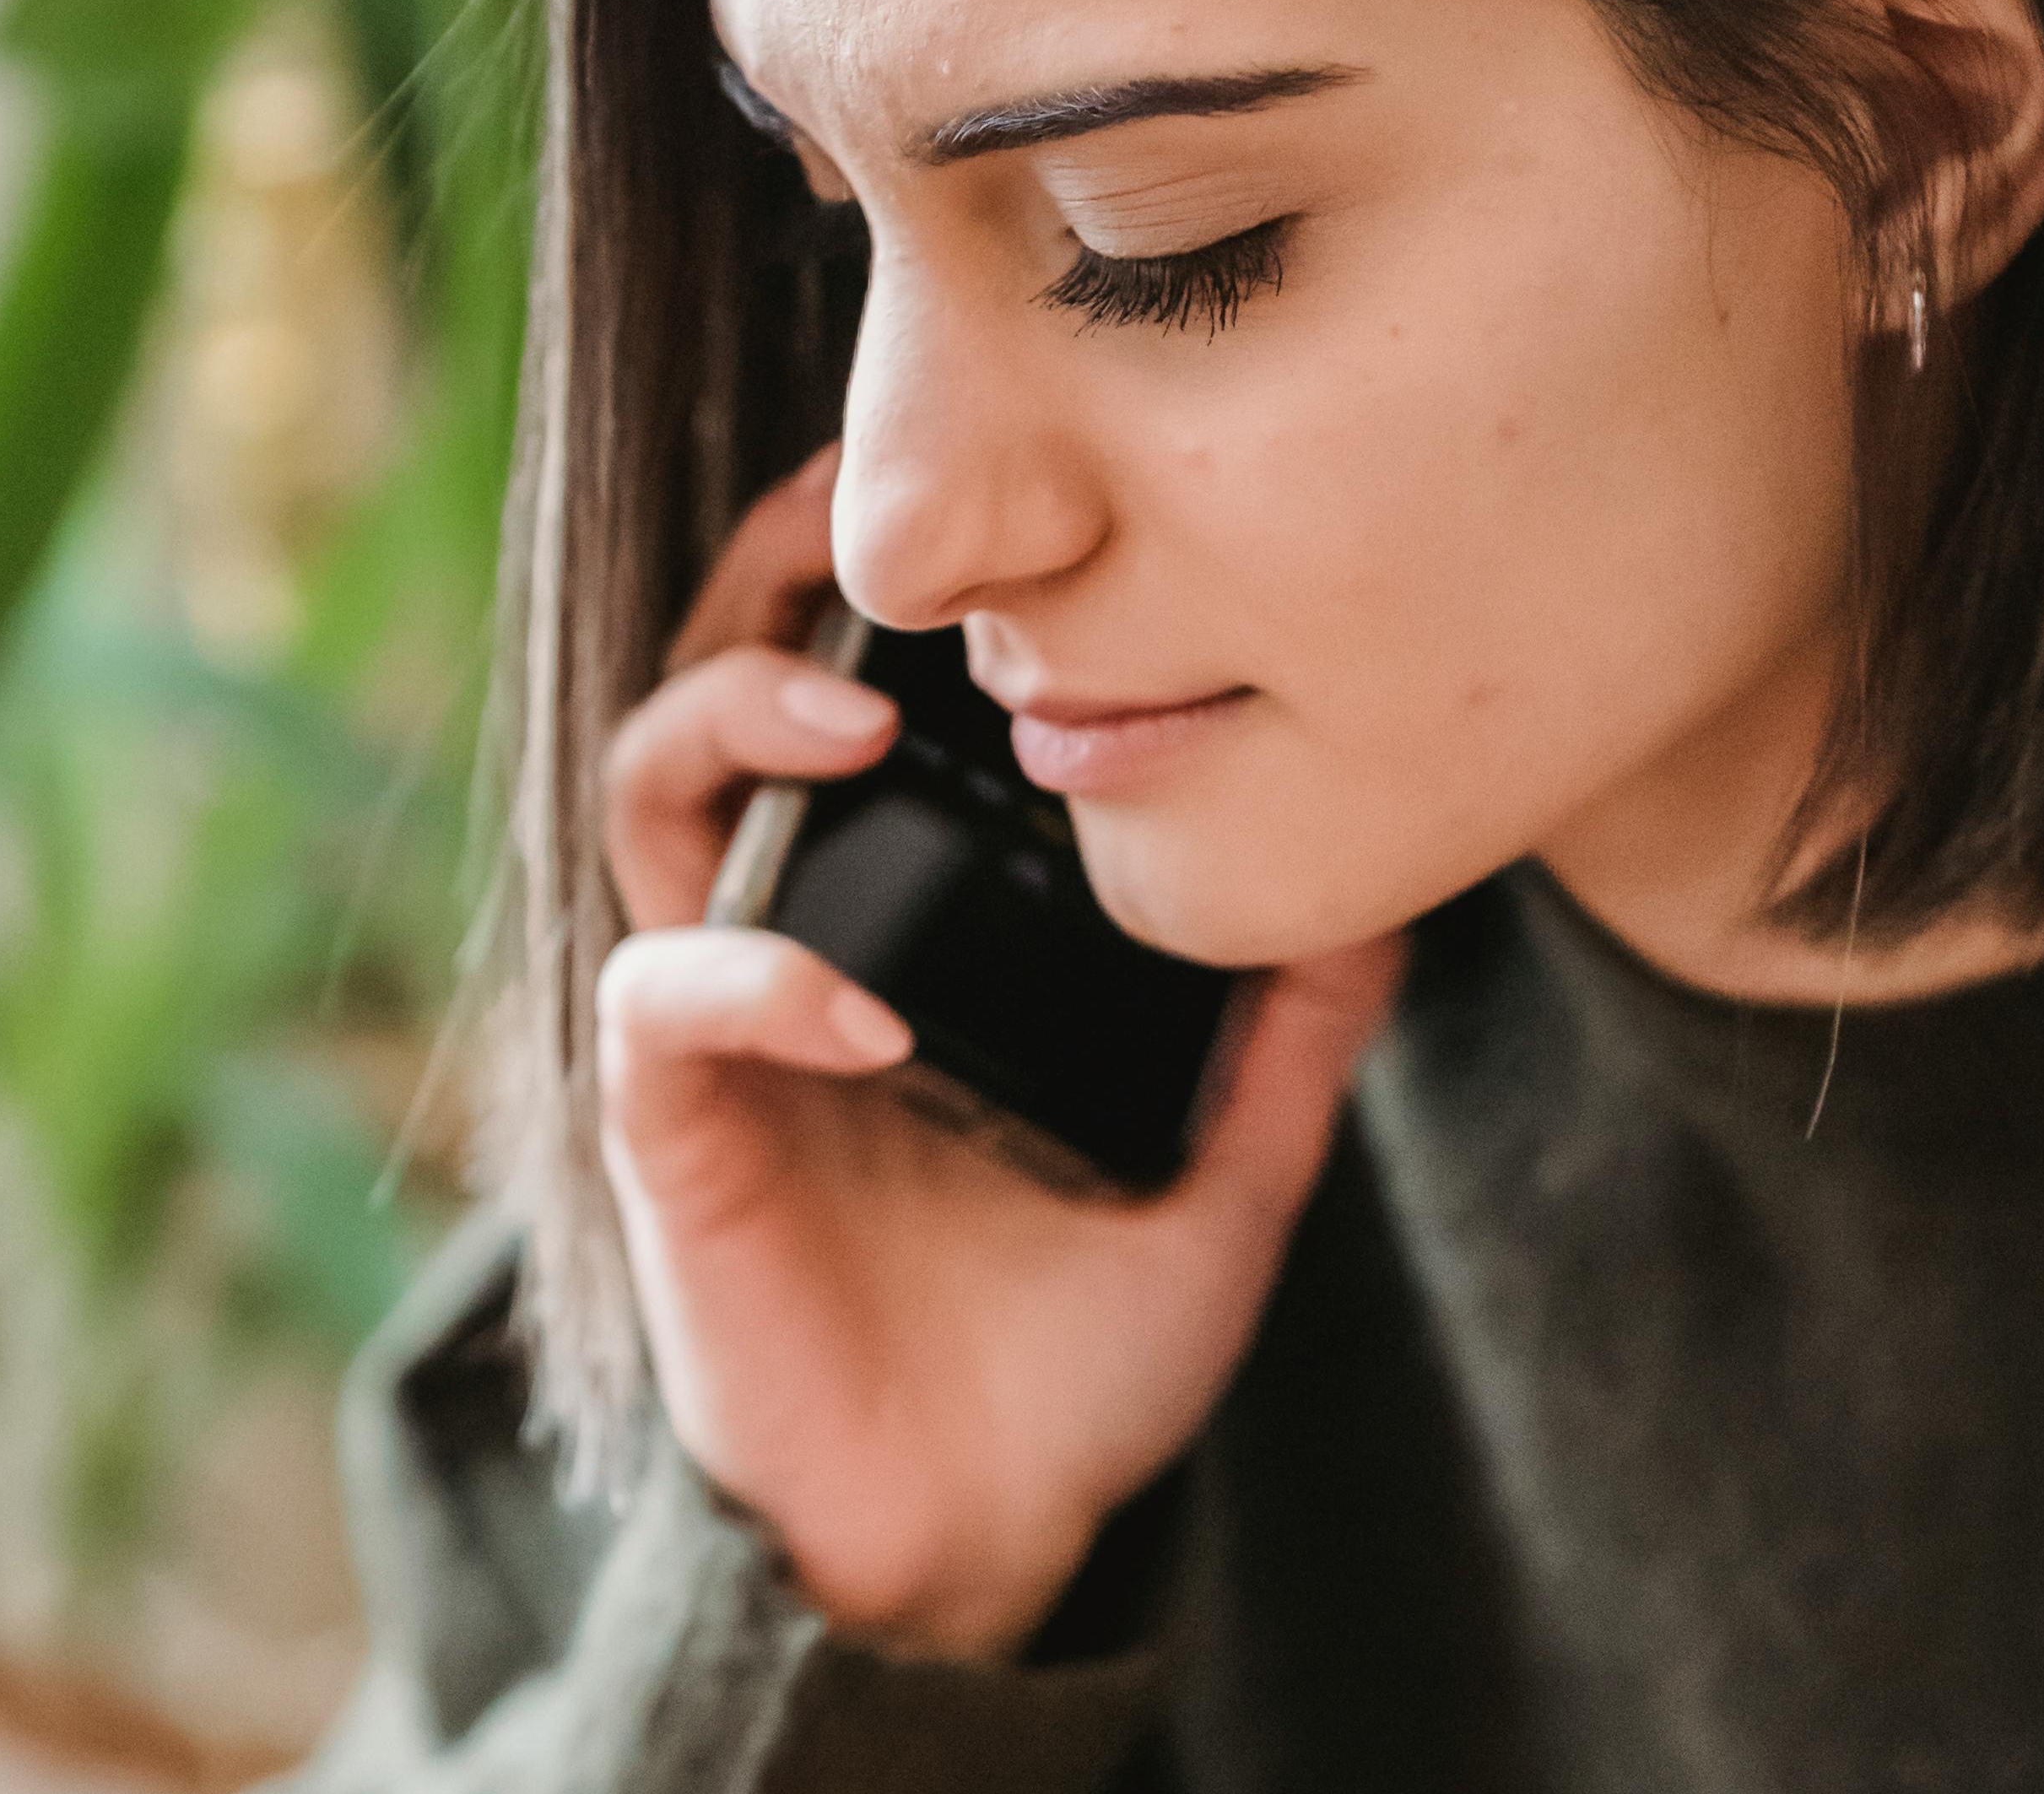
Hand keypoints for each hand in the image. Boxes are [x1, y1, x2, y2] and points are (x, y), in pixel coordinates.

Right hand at [595, 446, 1405, 1661]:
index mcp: (910, 933)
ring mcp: (727, 1037)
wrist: (988, 1529)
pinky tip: (863, 1012)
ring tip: (852, 722)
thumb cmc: (1077, 1352)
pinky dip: (747, 980)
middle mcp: (801, 950)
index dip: (893, 595)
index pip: (861, 708)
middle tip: (856, 513)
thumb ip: (1292, 1040)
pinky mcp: (678, 1141)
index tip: (994, 517)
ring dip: (731, 730)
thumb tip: (1392, 902)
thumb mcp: (1223, 1174)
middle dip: (772, 587)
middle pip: (728, 702)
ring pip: (651, 805)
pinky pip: (661, 1010)